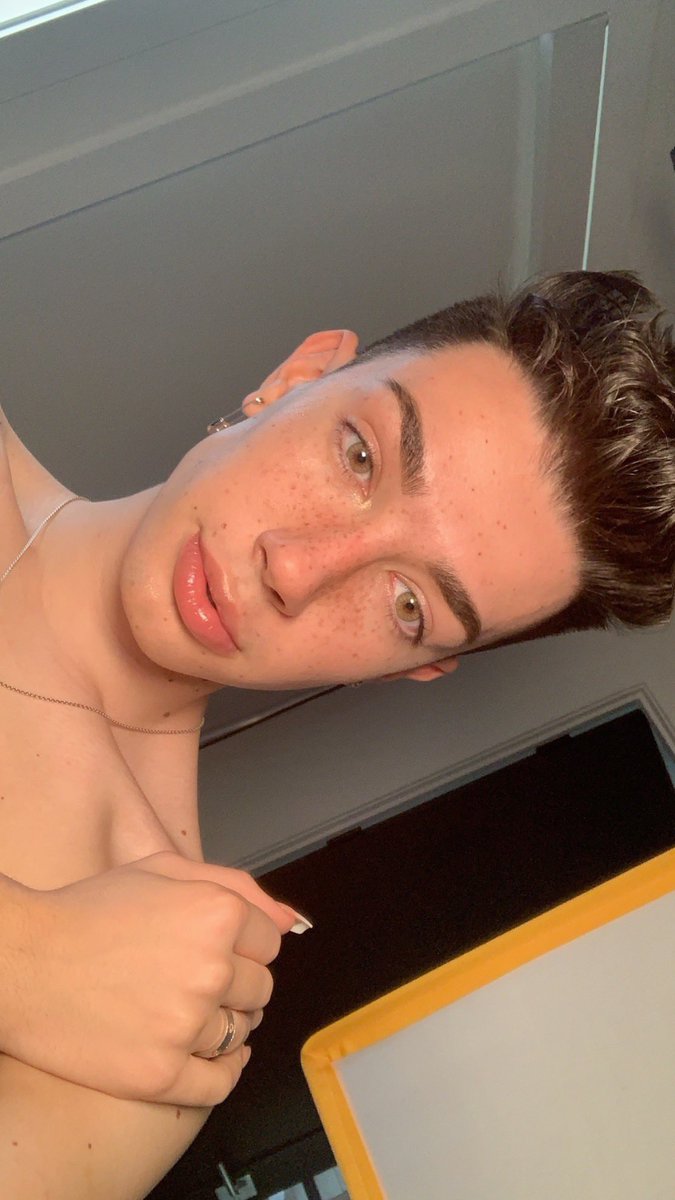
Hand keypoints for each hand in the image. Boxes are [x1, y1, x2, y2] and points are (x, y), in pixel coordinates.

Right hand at [1, 852, 302, 1106]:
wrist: (23, 962)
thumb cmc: (86, 912)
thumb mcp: (162, 871)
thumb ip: (235, 885)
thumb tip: (291, 919)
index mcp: (216, 913)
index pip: (270, 943)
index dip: (243, 946)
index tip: (216, 951)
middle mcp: (210, 968)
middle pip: (260, 989)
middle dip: (236, 984)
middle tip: (195, 980)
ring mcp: (187, 1024)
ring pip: (242, 1032)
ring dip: (223, 1024)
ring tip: (184, 1011)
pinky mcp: (161, 1073)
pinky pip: (221, 1082)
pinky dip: (223, 1071)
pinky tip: (206, 1056)